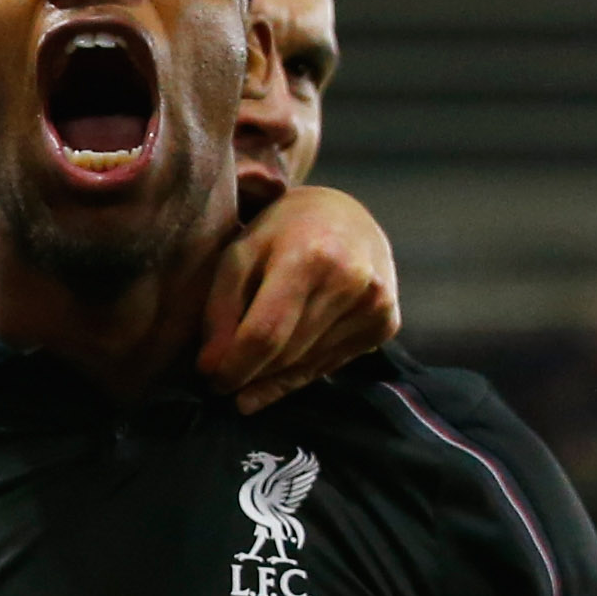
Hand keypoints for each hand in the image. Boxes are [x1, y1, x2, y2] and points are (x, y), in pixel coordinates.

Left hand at [200, 184, 400, 412]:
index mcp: (309, 258)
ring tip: (249, 366)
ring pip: (306, 366)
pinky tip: (278, 369)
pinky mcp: (386, 324)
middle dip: (248, 373)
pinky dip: (298, 373)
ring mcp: (376, 305)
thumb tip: (210, 368)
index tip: (211, 379)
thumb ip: (220, 310)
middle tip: (222, 376)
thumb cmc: (281, 232)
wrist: (346, 216)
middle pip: (286, 354)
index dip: (234, 365)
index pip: (266, 333)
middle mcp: (351, 283)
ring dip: (271, 376)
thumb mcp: (239, 255)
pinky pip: (330, 365)